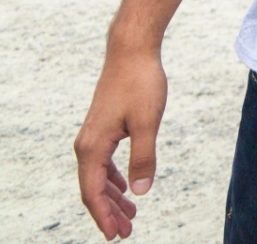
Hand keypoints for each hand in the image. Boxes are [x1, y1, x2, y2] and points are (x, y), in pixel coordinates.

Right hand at [75, 46, 167, 240]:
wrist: (131, 52)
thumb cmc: (141, 84)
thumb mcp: (147, 123)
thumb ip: (144, 159)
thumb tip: (140, 193)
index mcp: (92, 148)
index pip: (93, 193)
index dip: (103, 217)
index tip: (115, 236)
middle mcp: (86, 145)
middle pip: (93, 189)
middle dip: (109, 212)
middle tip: (126, 232)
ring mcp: (92, 137)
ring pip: (98, 177)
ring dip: (112, 197)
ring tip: (131, 215)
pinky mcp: (102, 129)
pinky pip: (103, 163)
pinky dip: (114, 178)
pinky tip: (126, 187)